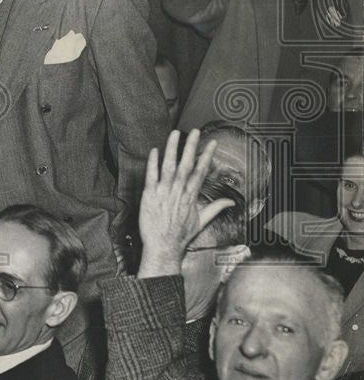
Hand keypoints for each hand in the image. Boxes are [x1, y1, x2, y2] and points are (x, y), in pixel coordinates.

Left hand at [137, 129, 233, 278]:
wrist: (163, 248)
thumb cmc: (180, 236)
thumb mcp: (201, 222)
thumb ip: (216, 208)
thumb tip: (231, 201)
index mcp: (191, 197)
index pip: (200, 172)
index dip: (206, 156)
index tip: (212, 143)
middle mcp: (178, 192)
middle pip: (186, 165)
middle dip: (191, 146)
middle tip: (194, 131)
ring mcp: (163, 193)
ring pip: (169, 167)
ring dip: (172, 149)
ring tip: (175, 134)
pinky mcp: (149, 196)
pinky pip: (151, 176)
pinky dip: (152, 163)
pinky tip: (154, 150)